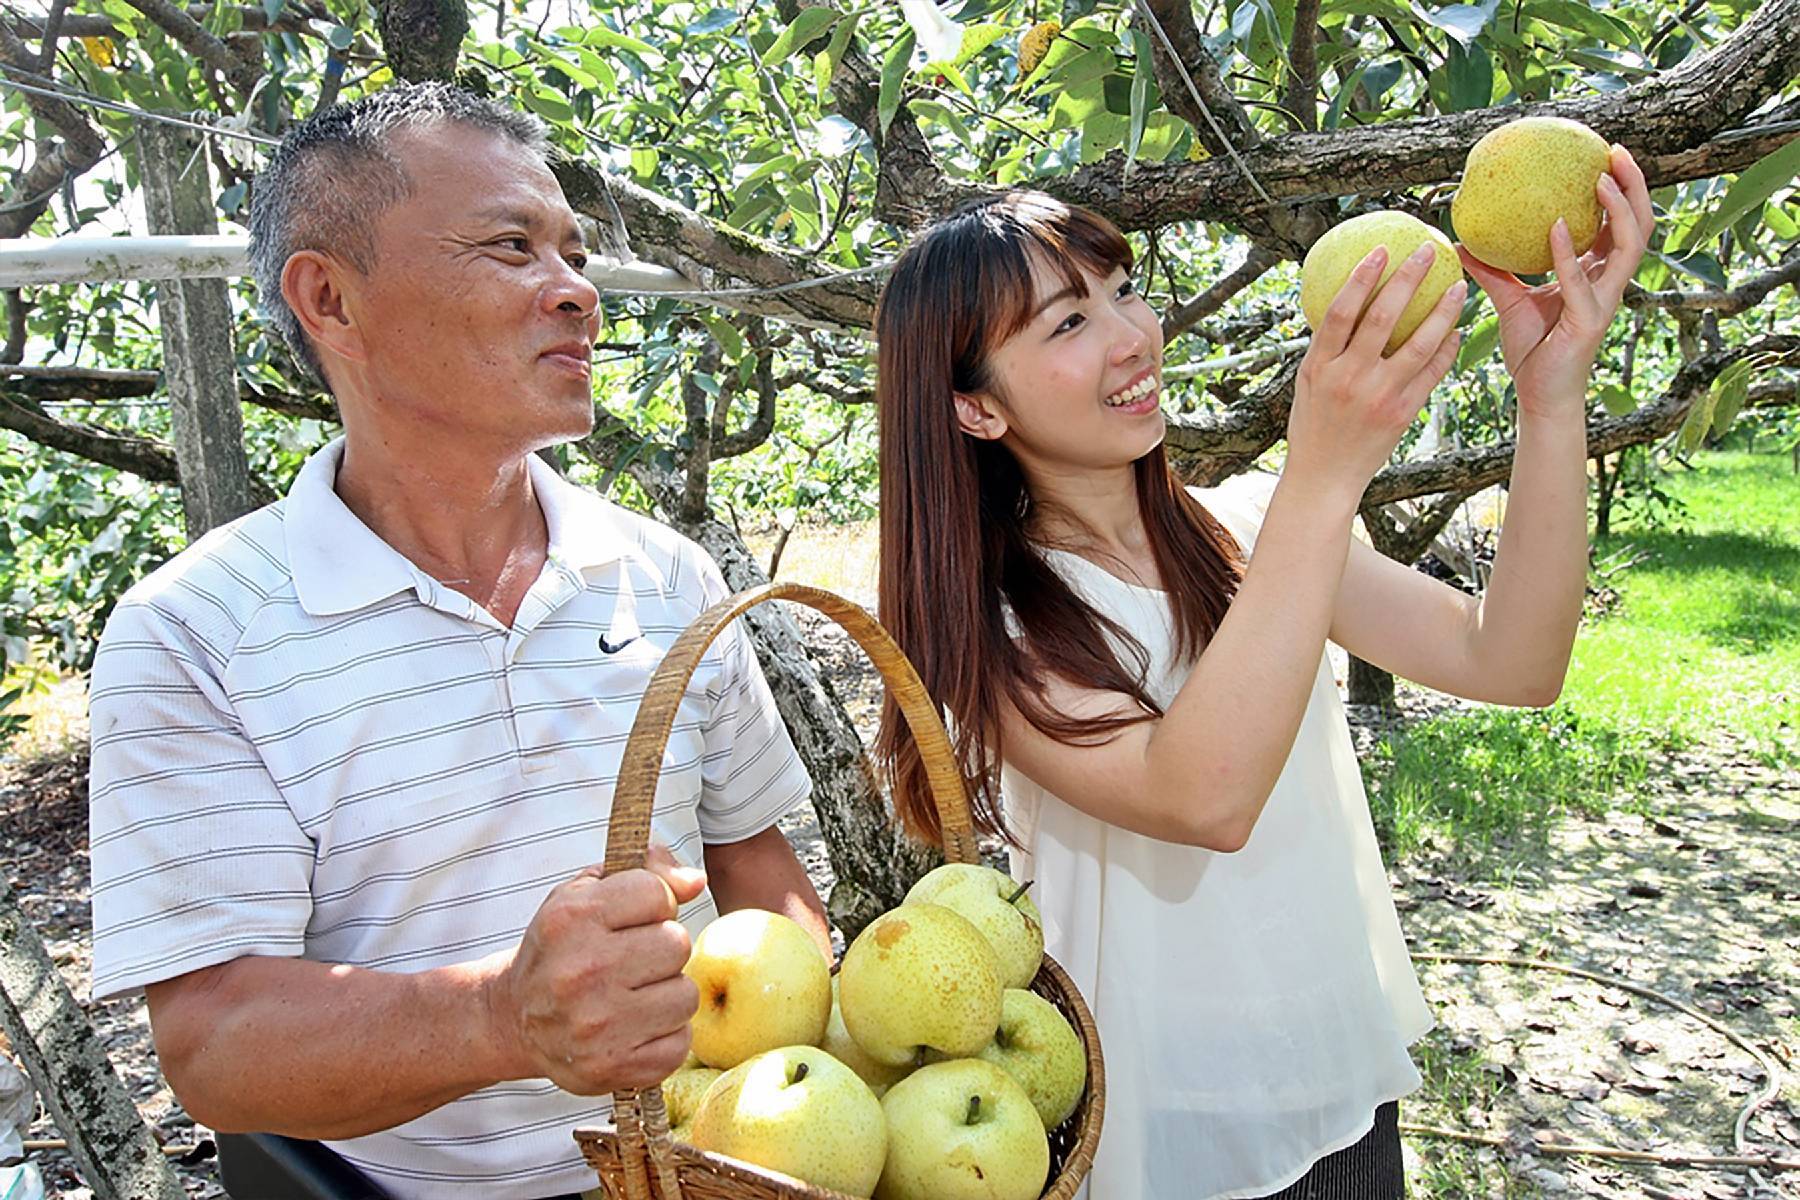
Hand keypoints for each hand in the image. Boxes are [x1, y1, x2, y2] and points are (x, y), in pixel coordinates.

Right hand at [484, 843, 707, 1092]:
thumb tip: (695, 881)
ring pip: (685, 996)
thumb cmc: (560, 948)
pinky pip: (680, 1043)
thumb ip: (645, 872)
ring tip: (635, 995)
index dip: (655, 903)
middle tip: (636, 960)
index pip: (656, 894)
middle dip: (663, 949)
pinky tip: (635, 1028)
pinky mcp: (611, 1067)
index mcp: (572, 919)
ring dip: (668, 994)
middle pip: (677, 944)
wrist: (513, 1018)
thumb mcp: (585, 894)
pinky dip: (665, 1036)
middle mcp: (581, 971)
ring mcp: (596, 1025)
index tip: (636, 918)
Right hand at [1289, 242, 1466, 498]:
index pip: (1341, 310)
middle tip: (1426, 252)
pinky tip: (1457, 330)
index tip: (1381, 251)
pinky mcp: (1401, 412)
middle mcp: (1349, 377)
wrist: (1325, 477)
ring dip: (1442, 311)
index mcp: (1320, 366)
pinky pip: (1431, 373)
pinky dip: (1446, 349)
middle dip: (1407, 279)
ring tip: (1459, 287)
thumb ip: (1326, 348)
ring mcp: (1377, 396)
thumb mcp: (1307, 383)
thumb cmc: (1314, 426)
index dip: (1362, 277)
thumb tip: (1346, 305)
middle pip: (1382, 317)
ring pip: (1417, 343)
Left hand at [1458, 144, 1654, 418]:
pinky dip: (1569, 252)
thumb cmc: (1531, 348)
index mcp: (1596, 274)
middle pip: (1640, 224)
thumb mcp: (1508, 299)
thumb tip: (1459, 240)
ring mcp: (1604, 301)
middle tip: (1615, 152)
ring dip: (1619, 209)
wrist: (1537, 394)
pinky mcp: (1589, 321)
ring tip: (1599, 179)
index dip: (1622, 188)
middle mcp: (1609, 283)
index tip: (1606, 153)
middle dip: (1636, 186)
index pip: (1620, 223)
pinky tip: (1556, 227)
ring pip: (1631, 246)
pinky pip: (1582, 281)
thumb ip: (1492, 269)